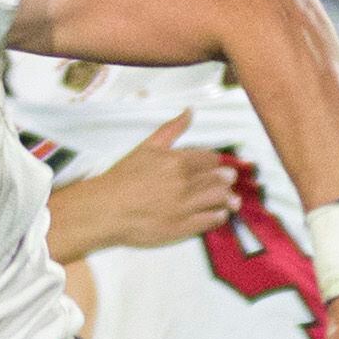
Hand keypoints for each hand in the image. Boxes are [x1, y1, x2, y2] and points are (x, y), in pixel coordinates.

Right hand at [77, 112, 237, 251]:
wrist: (107, 209)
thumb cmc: (123, 177)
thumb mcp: (146, 146)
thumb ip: (171, 129)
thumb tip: (190, 111)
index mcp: (179, 161)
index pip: (210, 159)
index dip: (216, 162)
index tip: (217, 166)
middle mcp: (186, 183)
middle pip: (219, 179)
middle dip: (226, 179)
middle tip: (229, 180)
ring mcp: (186, 207)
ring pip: (219, 199)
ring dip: (228, 198)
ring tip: (232, 200)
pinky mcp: (183, 227)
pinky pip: (210, 221)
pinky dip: (219, 216)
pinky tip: (220, 214)